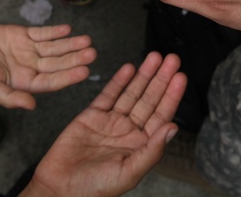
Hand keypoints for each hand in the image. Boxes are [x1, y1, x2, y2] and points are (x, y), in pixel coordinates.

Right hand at [0, 25, 95, 109]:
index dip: (68, 76)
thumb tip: (31, 105)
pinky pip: (42, 33)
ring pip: (54, 47)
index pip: (51, 81)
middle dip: (74, 58)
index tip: (85, 72)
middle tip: (92, 53)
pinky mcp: (22, 35)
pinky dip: (54, 31)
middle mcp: (30, 67)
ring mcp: (28, 51)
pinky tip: (67, 29)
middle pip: (57, 63)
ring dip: (70, 44)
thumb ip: (9, 97)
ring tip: (86, 40)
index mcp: (24, 83)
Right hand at [24, 53, 185, 196]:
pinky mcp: (92, 116)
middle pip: (149, 99)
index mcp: (141, 145)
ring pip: (131, 93)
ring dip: (143, 75)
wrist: (60, 188)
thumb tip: (172, 128)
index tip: (181, 77)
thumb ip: (152, 150)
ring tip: (154, 57)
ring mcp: (111, 122)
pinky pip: (108, 95)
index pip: (161, 115)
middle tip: (172, 59)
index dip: (172, 95)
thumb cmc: (95, 189)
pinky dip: (119, 81)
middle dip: (161, 79)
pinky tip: (129, 68)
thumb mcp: (129, 173)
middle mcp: (128, 131)